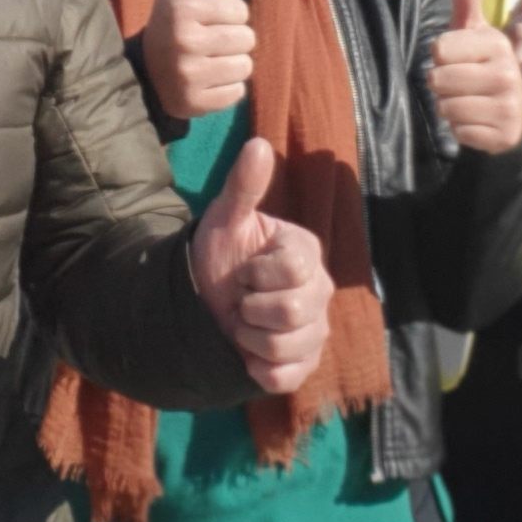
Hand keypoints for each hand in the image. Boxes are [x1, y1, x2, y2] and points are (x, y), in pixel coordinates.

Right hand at [142, 0, 254, 119]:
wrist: (143, 74)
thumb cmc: (169, 25)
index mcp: (182, 8)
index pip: (241, 9)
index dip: (230, 15)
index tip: (208, 20)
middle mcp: (184, 40)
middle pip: (247, 39)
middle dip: (234, 41)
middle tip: (211, 44)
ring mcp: (189, 74)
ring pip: (245, 66)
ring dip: (233, 65)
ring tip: (210, 62)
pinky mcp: (195, 102)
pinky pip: (237, 93)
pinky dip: (227, 89)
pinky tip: (207, 83)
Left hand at [189, 138, 331, 391]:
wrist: (203, 303)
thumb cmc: (220, 257)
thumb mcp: (224, 220)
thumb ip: (243, 186)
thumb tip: (258, 144)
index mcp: (305, 254)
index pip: (294, 268)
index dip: (257, 273)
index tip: (244, 270)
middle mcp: (319, 293)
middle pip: (293, 312)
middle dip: (250, 308)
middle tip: (240, 300)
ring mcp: (315, 332)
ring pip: (287, 346)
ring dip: (249, 337)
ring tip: (243, 324)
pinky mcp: (303, 366)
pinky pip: (284, 377)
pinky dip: (257, 367)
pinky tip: (247, 352)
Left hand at [429, 0, 521, 152]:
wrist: (512, 113)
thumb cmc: (485, 64)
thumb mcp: (477, 30)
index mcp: (500, 44)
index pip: (439, 49)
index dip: (439, 56)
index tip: (455, 58)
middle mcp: (510, 74)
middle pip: (439, 80)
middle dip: (441, 84)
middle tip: (459, 83)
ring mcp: (510, 106)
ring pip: (445, 107)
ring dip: (448, 107)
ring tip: (467, 101)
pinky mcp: (504, 135)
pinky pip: (457, 131)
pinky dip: (459, 129)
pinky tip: (475, 121)